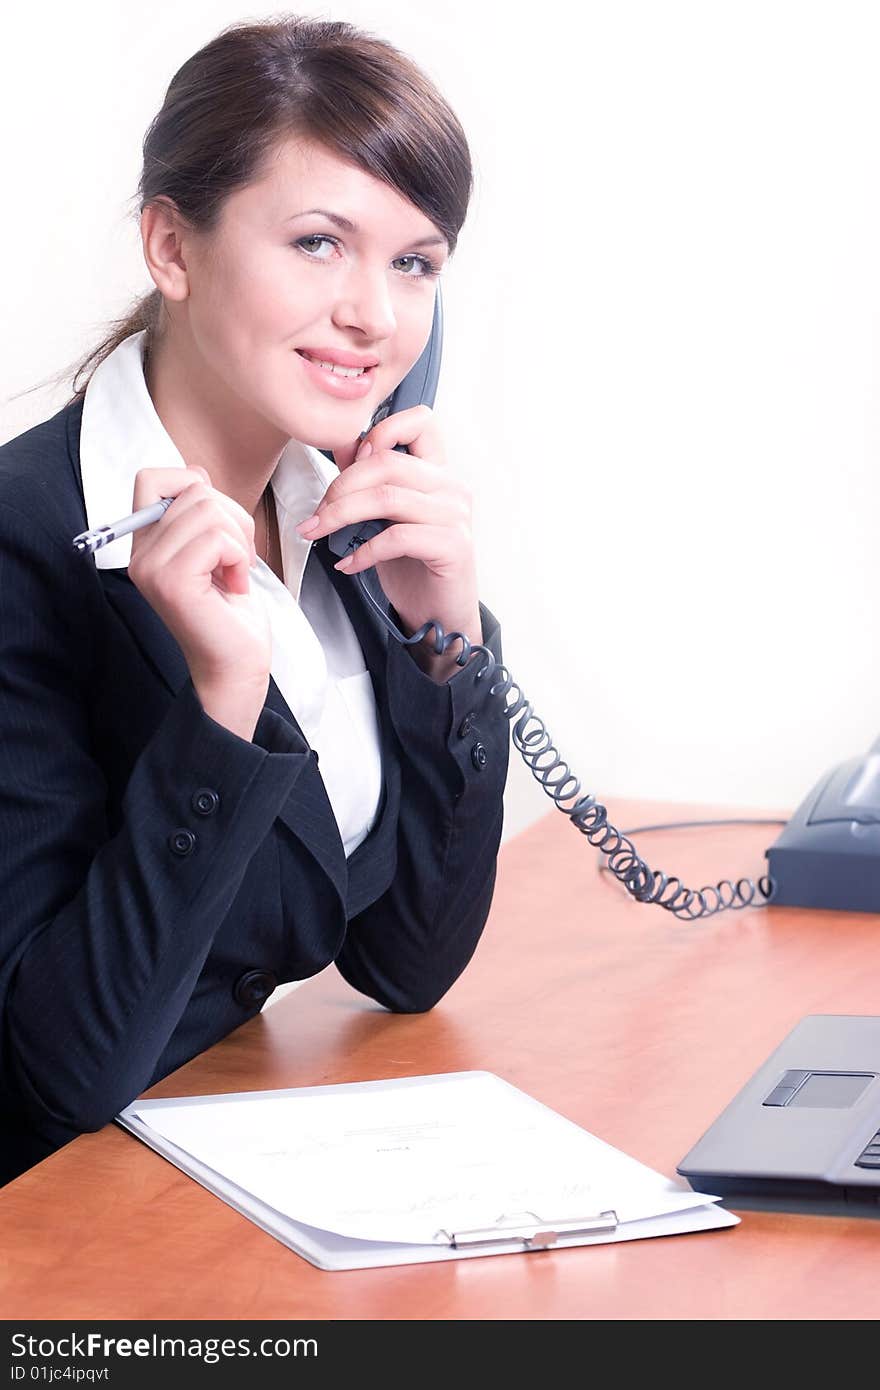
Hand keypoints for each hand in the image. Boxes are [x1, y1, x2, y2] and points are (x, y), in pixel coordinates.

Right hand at [128, 467, 271, 731]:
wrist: (236, 664)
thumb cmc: (230, 610)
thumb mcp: (216, 548)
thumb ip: (200, 512)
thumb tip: (196, 472)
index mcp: (146, 543)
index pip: (151, 478)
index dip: (192, 485)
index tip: (217, 524)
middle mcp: (140, 554)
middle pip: (194, 491)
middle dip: (233, 518)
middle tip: (236, 560)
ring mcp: (152, 568)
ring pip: (208, 510)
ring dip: (239, 540)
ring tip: (234, 574)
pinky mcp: (173, 582)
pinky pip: (217, 539)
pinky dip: (240, 559)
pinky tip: (235, 587)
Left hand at [296, 405, 481, 680]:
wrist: (437, 619)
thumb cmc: (411, 567)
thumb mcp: (385, 519)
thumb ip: (371, 483)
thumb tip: (341, 447)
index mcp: (439, 473)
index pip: (421, 420)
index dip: (381, 430)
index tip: (349, 462)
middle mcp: (452, 487)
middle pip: (386, 463)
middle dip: (340, 487)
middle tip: (315, 515)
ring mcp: (457, 515)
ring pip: (386, 497)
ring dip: (341, 516)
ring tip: (319, 534)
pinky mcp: (453, 546)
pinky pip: (397, 537)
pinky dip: (364, 551)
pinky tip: (349, 565)